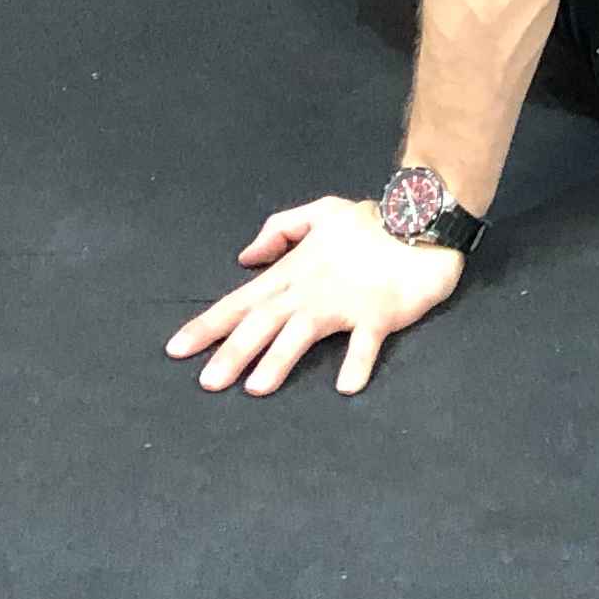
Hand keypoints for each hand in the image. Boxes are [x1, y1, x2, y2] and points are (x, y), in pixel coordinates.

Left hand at [162, 196, 466, 399]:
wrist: (422, 217)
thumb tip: (245, 257)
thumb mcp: (321, 212)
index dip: (208, 325)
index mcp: (293, 271)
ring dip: (279, 359)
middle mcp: (311, 289)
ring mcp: (345, 301)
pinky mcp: (379, 312)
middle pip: (263, 323)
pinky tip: (345, 386)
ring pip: (303, 332)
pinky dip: (356, 363)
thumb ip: (280, 230)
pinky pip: (365, 341)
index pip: (242, 301)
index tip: (176, 350)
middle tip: (207, 384)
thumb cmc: (370, 221)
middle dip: (232, 353)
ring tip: (257, 387)